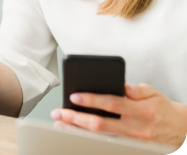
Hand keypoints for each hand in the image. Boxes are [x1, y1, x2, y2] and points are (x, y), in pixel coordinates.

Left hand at [51, 83, 186, 148]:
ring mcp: (132, 142)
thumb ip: (135, 89)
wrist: (180, 130)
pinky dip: (89, 137)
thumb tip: (119, 86)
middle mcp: (135, 129)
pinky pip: (106, 142)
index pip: (111, 104)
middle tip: (59, 112)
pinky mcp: (130, 148)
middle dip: (77, 118)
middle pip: (101, 125)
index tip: (74, 96)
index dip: (92, 100)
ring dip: (78, 130)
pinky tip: (75, 130)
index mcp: (140, 111)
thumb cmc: (162, 108)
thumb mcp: (152, 93)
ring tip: (61, 122)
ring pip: (100, 137)